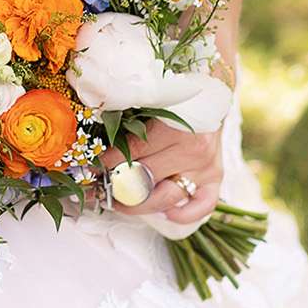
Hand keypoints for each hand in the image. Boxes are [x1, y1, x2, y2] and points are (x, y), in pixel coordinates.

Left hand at [95, 113, 223, 228]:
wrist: (211, 93)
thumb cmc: (177, 101)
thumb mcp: (151, 106)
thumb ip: (129, 125)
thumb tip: (99, 147)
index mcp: (175, 128)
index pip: (132, 153)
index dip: (106, 163)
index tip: (91, 169)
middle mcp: (192, 151)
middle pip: (146, 179)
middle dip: (116, 187)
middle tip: (99, 190)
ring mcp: (205, 167)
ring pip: (166, 197)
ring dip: (138, 204)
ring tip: (119, 202)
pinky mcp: (216, 178)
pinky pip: (201, 206)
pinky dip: (184, 214)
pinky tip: (166, 213)